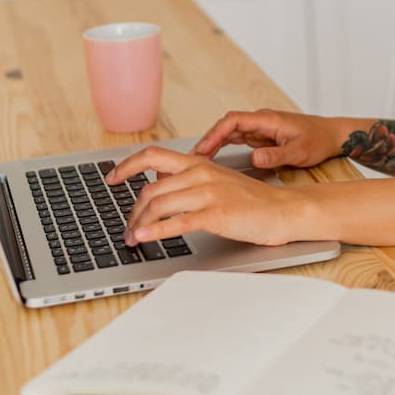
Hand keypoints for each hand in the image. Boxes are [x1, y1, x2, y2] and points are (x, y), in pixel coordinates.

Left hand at [112, 146, 312, 246]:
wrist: (283, 210)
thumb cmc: (252, 200)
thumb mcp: (217, 180)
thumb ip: (189, 179)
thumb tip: (160, 181)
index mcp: (199, 163)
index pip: (153, 155)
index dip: (126, 165)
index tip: (111, 178)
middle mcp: (200, 174)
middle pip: (150, 189)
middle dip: (132, 211)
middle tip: (127, 227)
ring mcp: (208, 193)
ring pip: (158, 205)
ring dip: (139, 224)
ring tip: (133, 239)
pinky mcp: (215, 215)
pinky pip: (177, 222)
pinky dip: (155, 231)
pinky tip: (144, 238)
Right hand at [192, 109, 341, 169]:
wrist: (331, 136)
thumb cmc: (318, 140)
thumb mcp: (300, 151)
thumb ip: (277, 155)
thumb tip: (256, 158)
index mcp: (268, 120)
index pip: (234, 121)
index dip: (215, 133)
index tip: (203, 148)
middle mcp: (261, 121)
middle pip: (226, 126)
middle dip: (208, 139)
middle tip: (192, 158)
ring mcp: (260, 128)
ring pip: (229, 132)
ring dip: (213, 143)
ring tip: (196, 160)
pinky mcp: (261, 136)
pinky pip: (236, 139)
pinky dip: (222, 146)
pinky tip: (213, 158)